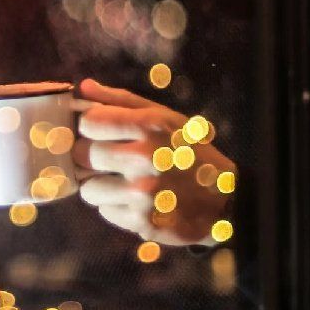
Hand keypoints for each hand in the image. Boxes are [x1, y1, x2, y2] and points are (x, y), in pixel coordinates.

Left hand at [72, 78, 235, 245]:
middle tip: (109, 159)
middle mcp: (145, 158)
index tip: (98, 132)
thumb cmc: (190, 152)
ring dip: (100, 186)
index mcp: (150, 126)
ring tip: (124, 182)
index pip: (89, 122)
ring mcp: (142, 193)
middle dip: (91, 157)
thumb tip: (84, 88)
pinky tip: (136, 201)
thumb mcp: (165, 118)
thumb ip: (122, 101)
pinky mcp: (142, 221)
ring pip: (89, 188)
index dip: (89, 127)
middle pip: (83, 155)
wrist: (226, 201)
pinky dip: (116, 207)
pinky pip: (105, 211)